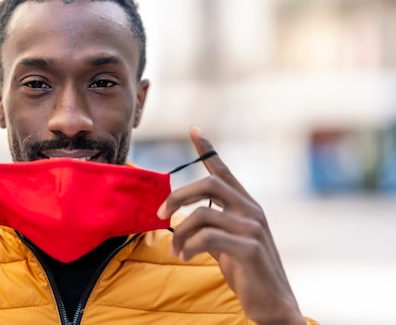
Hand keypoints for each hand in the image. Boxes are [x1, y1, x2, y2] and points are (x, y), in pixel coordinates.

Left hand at [157, 126, 304, 324]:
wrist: (272, 303)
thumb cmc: (247, 271)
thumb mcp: (226, 242)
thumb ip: (210, 224)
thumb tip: (180, 216)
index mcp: (245, 205)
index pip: (224, 171)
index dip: (208, 150)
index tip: (194, 129)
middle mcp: (251, 210)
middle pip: (208, 185)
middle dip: (178, 196)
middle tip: (161, 214)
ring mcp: (252, 228)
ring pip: (202, 214)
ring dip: (180, 233)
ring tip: (175, 251)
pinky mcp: (249, 247)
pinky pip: (208, 237)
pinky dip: (189, 247)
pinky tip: (185, 257)